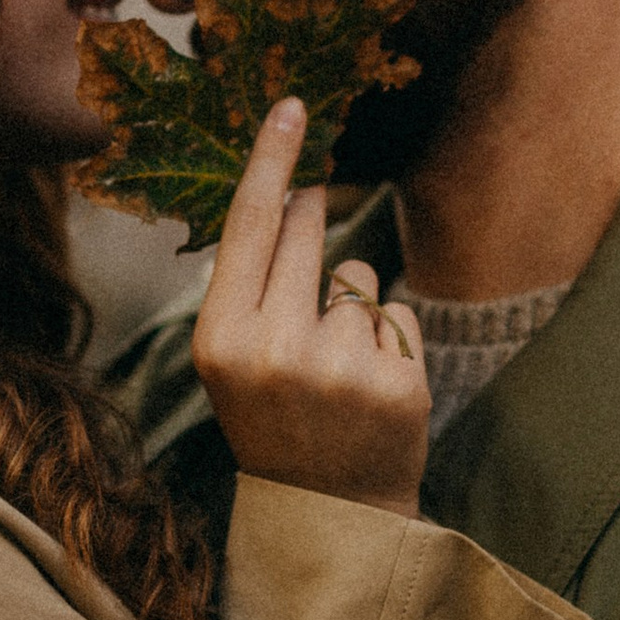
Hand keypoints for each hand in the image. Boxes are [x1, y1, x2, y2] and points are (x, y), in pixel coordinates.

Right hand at [191, 100, 428, 516]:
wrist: (326, 513)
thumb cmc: (274, 419)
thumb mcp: (234, 359)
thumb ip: (252, 284)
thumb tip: (290, 195)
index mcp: (223, 340)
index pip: (249, 226)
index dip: (271, 161)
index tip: (292, 106)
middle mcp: (277, 349)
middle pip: (305, 232)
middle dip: (309, 223)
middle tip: (306, 273)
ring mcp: (341, 367)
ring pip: (356, 275)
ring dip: (351, 304)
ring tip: (336, 367)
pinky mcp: (397, 382)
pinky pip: (396, 313)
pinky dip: (388, 340)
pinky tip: (371, 387)